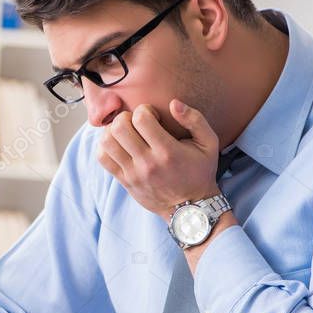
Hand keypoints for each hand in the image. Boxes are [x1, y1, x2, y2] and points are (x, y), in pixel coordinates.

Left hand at [98, 99, 220, 219]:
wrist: (190, 209)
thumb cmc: (200, 172)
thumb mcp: (209, 144)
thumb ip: (195, 119)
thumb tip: (173, 103)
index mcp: (168, 151)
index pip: (141, 119)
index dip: (144, 110)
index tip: (153, 116)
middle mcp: (147, 163)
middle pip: (119, 128)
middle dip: (126, 117)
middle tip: (136, 122)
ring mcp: (133, 174)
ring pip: (107, 142)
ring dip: (113, 131)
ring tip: (126, 132)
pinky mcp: (124, 181)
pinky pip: (103, 158)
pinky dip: (105, 146)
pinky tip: (119, 145)